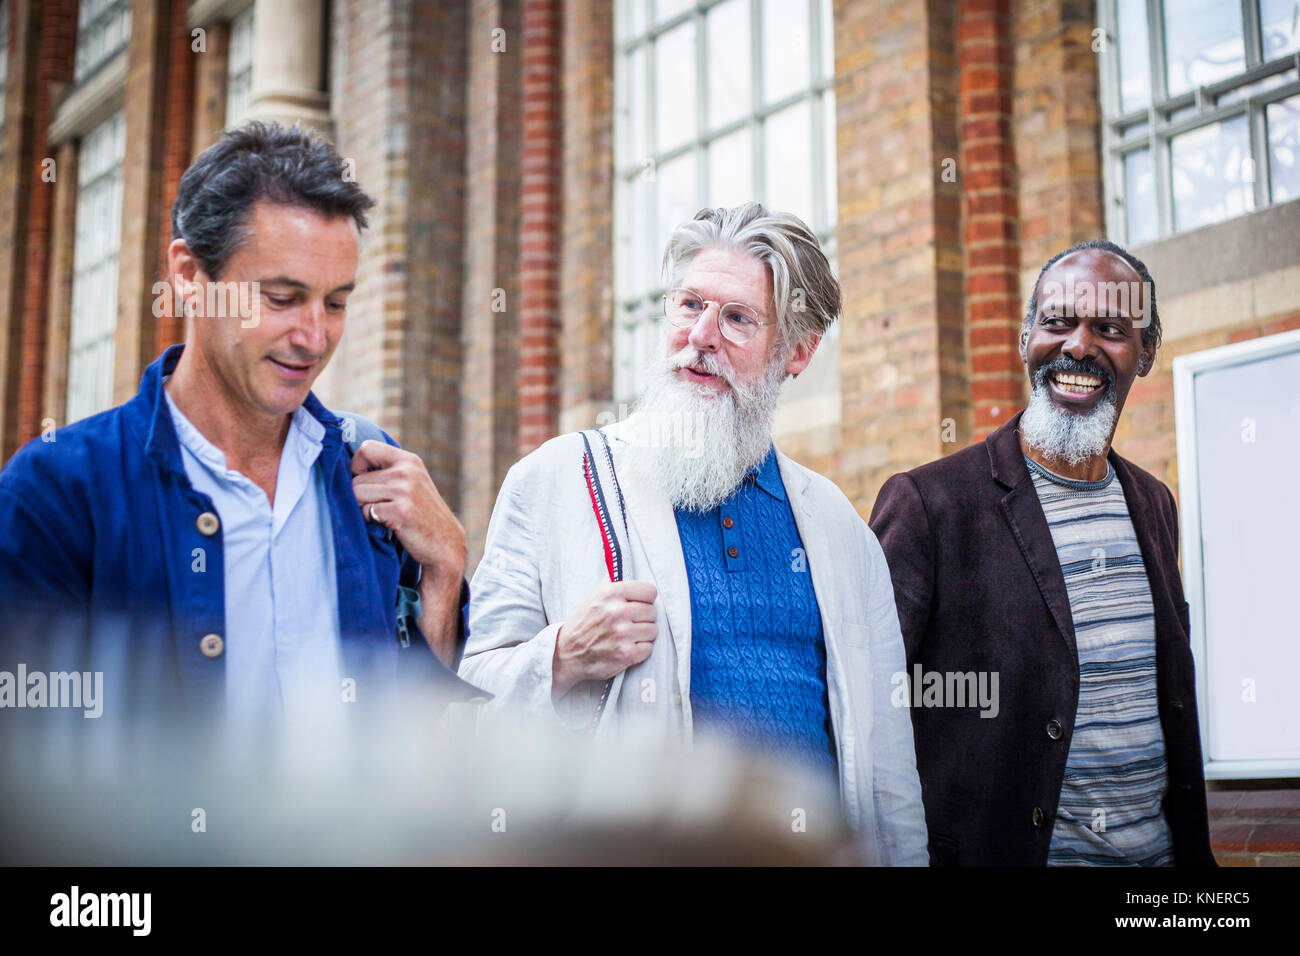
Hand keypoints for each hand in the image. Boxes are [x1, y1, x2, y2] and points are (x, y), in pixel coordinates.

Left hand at [350, 439, 466, 580]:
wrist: (445, 543)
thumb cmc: (422, 514)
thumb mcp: (412, 482)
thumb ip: (388, 471)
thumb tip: (348, 469)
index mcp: (409, 460)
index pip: (367, 448)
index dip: (357, 465)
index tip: (364, 480)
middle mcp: (407, 471)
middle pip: (357, 478)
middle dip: (361, 496)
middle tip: (379, 507)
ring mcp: (405, 490)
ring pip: (357, 493)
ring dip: (364, 508)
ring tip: (384, 515)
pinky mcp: (400, 511)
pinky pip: (366, 511)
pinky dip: (371, 521)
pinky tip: (388, 524)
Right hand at [552, 580, 658, 696]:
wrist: (567, 652)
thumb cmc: (585, 622)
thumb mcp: (595, 595)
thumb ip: (612, 579)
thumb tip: (620, 559)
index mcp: (611, 593)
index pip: (650, 591)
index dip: (645, 599)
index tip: (637, 604)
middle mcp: (617, 611)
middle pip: (653, 612)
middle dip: (643, 618)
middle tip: (628, 622)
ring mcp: (622, 634)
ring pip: (653, 630)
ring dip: (642, 635)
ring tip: (626, 636)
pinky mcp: (626, 654)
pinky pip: (649, 648)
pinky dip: (640, 650)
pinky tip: (626, 647)